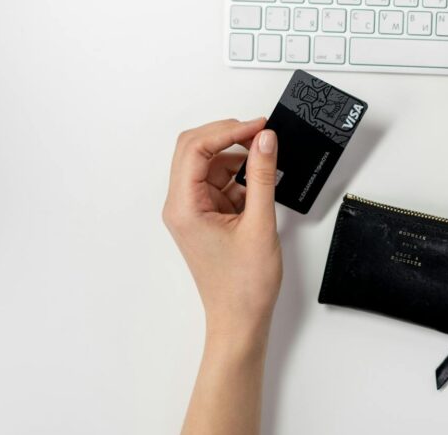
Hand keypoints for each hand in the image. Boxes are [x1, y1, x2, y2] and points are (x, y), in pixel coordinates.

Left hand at [162, 117, 281, 342]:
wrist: (240, 320)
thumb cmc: (244, 285)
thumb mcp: (260, 223)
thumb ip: (262, 176)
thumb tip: (265, 140)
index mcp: (184, 207)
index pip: (195, 149)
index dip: (228, 130)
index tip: (259, 126)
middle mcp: (181, 205)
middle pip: (195, 150)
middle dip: (228, 136)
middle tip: (261, 133)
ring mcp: (192, 210)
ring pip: (209, 164)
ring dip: (236, 157)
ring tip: (267, 161)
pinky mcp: (206, 216)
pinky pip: (219, 182)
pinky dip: (240, 176)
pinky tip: (260, 183)